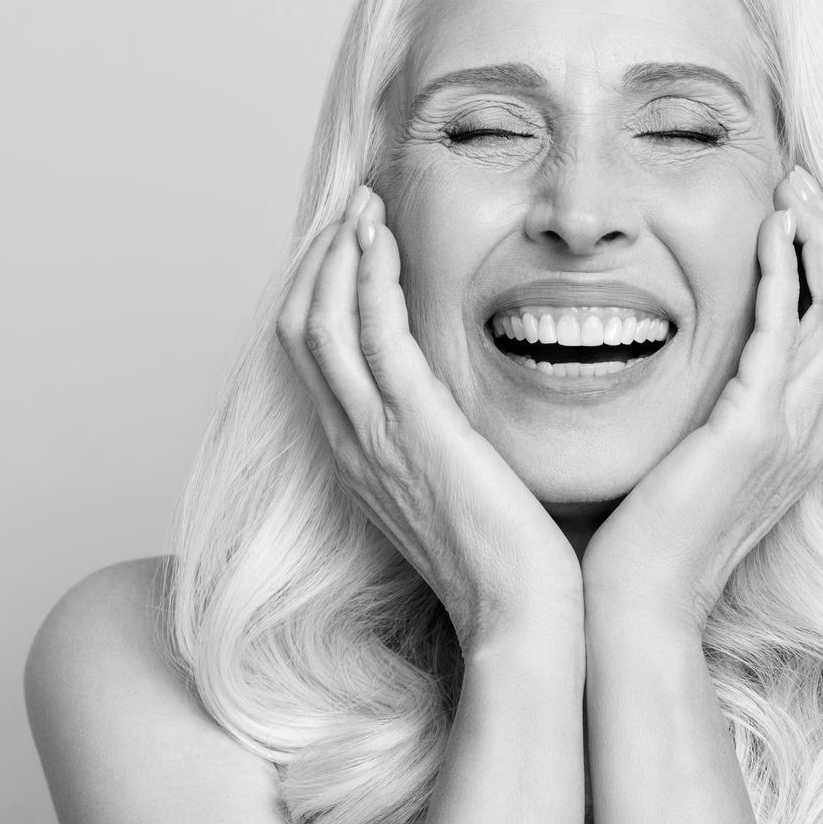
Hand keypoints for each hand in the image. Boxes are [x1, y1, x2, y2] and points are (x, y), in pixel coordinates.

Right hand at [279, 186, 582, 649]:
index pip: (315, 358)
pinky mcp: (412, 429)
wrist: (521, 618)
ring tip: (362, 205)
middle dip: (322, 260)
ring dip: (339, 254)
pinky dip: (370, 279)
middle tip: (352, 209)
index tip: (353, 245)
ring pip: (322, 322)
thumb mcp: (463, 493)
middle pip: (302, 329)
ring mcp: (374, 437)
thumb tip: (466, 415)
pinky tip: (384, 240)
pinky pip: (372, 336)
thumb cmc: (511, 566)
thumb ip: (450, 447)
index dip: (324, 292)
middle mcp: (352, 444)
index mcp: (362, 460)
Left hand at [580, 166, 822, 629]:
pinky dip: (784, 275)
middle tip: (801, 186)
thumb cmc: (647, 544)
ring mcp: (791, 434)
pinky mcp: (754, 433)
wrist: (636, 609)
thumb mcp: (691, 463)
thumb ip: (706, 416)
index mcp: (801, 440)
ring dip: (822, 244)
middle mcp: (812, 434)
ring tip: (793, 193)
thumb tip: (689, 375)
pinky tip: (770, 233)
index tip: (799, 216)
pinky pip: (785, 334)